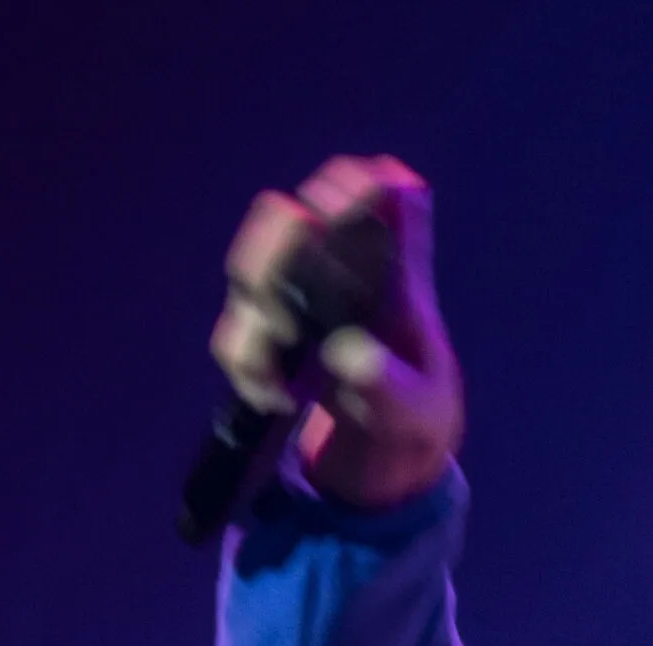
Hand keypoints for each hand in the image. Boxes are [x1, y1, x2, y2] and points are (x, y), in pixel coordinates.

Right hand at [210, 155, 463, 508]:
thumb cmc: (417, 415)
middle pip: (287, 217)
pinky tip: (273, 397)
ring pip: (250, 269)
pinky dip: (244, 362)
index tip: (328, 213)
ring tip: (278, 380)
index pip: (383, 194)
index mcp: (396, 276)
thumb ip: (390, 386)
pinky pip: (234, 328)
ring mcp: (298, 295)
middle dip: (272, 251)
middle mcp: (341, 271)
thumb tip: (347, 354)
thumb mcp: (418, 411)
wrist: (388, 453)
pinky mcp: (268, 330)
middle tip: (283, 317)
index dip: (354, 187)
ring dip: (252, 320)